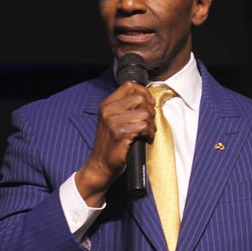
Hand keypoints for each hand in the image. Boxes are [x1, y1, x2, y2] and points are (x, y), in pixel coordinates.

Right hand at [76, 81, 154, 205]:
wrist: (100, 165)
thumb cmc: (110, 144)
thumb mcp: (111, 120)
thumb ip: (124, 107)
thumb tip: (146, 98)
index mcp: (106, 104)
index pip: (130, 85)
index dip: (144, 92)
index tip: (149, 103)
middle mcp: (108, 110)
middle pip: (140, 98)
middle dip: (150, 110)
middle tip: (149, 121)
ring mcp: (114, 122)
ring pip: (145, 113)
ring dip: (151, 124)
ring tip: (147, 131)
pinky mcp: (121, 134)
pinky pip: (144, 126)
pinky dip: (149, 132)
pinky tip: (146, 137)